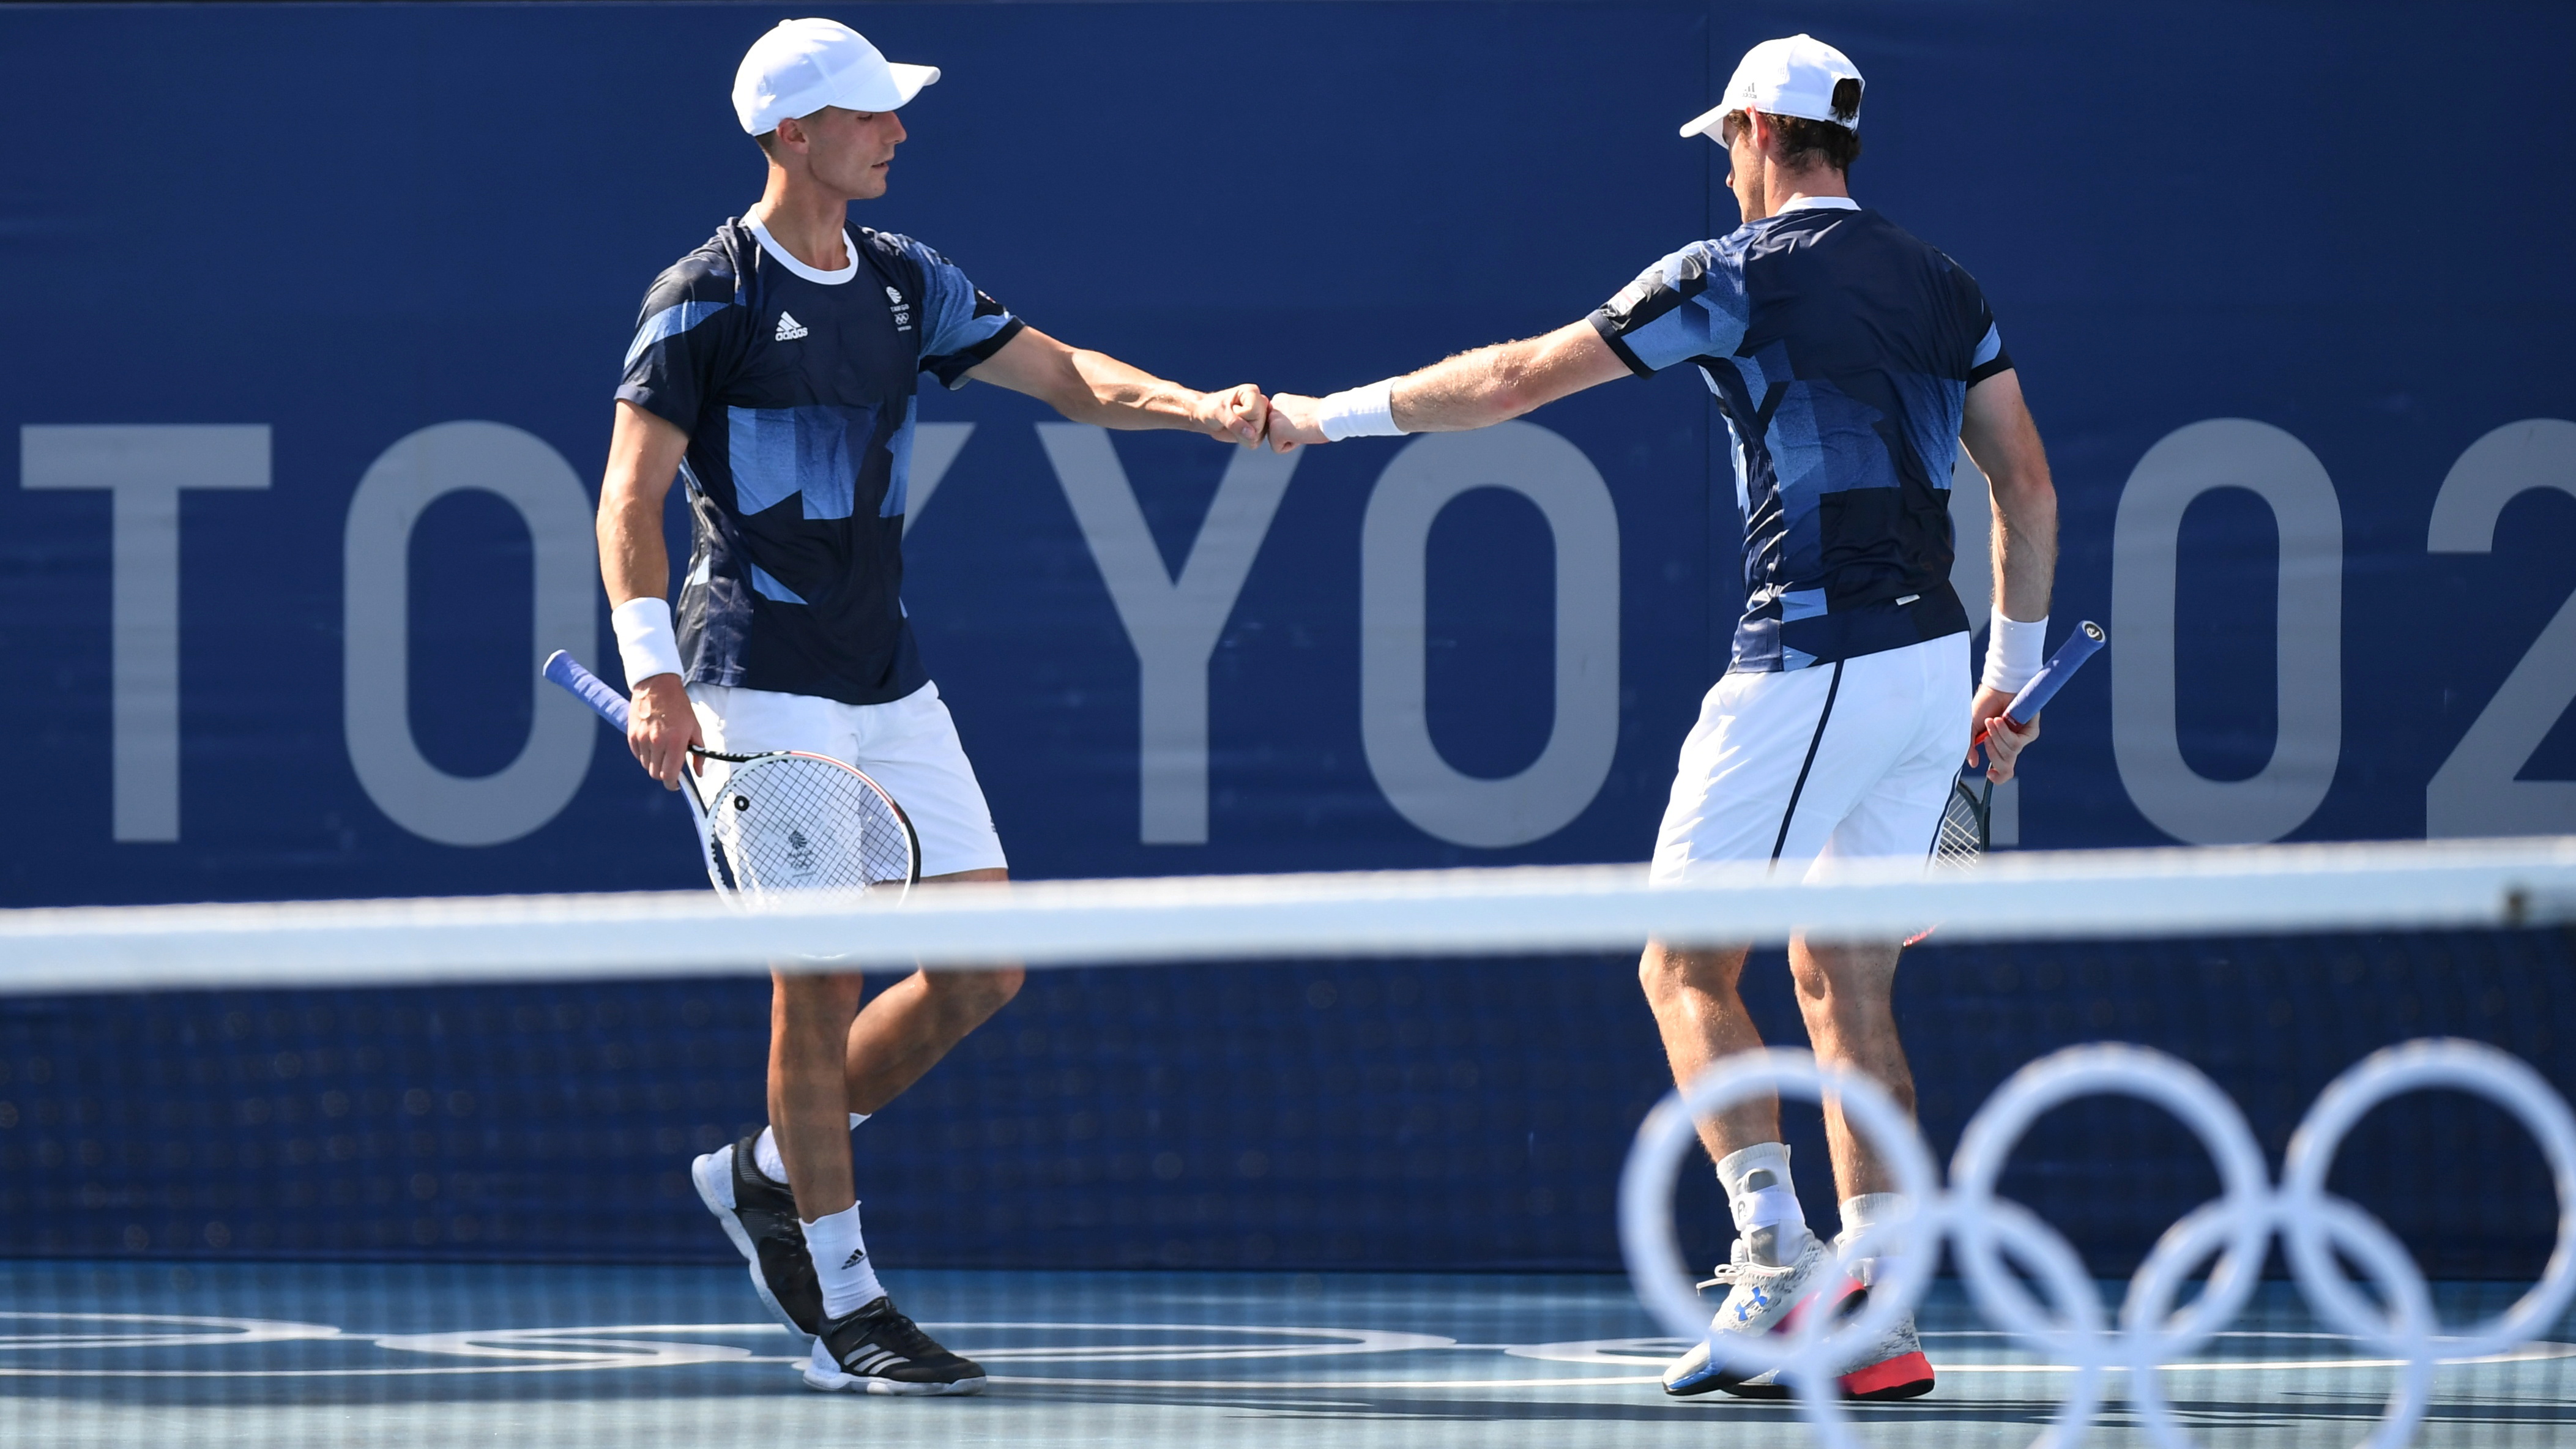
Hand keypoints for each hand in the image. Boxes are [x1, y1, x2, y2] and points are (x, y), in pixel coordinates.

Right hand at [629, 673, 702, 789]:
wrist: (657, 685)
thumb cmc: (678, 706)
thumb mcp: (695, 728)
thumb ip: (698, 753)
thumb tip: (698, 772)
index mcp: (675, 742)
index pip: (669, 775)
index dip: (673, 784)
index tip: (676, 784)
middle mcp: (657, 742)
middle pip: (656, 774)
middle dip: (664, 773)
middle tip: (671, 765)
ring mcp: (642, 739)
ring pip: (646, 765)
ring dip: (654, 763)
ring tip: (662, 750)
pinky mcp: (631, 735)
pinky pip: (637, 755)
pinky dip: (644, 755)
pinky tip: (652, 744)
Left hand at [1197, 384, 1269, 447]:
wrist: (1206, 416)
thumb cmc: (1211, 408)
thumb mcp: (1218, 413)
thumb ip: (1234, 423)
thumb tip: (1251, 434)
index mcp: (1252, 392)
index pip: (1255, 412)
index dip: (1241, 416)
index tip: (1231, 410)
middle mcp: (1261, 403)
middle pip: (1259, 425)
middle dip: (1241, 427)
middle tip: (1230, 419)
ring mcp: (1262, 417)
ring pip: (1258, 436)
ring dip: (1241, 435)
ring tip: (1233, 425)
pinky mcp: (1259, 429)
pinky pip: (1255, 442)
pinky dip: (1243, 440)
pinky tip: (1236, 431)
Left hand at [1264, 393, 1330, 452]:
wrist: (1329, 416)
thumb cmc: (1322, 415)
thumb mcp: (1300, 410)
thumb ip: (1288, 416)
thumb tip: (1284, 427)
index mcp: (1278, 400)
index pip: (1277, 423)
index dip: (1291, 427)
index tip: (1304, 420)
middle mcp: (1272, 406)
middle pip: (1274, 432)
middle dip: (1288, 433)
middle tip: (1304, 425)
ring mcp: (1272, 419)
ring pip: (1275, 440)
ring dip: (1289, 439)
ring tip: (1302, 428)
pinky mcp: (1275, 432)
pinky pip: (1277, 449)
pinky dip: (1290, 446)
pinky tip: (1300, 434)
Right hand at [1967, 684, 2039, 782]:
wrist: (1996, 688)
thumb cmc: (1984, 705)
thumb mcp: (1972, 728)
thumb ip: (1970, 747)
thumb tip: (1974, 764)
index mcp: (1999, 747)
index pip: (2003, 770)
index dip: (1998, 777)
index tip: (1988, 773)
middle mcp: (2012, 746)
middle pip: (2006, 766)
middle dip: (1992, 753)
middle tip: (1985, 738)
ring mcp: (2022, 739)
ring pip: (2010, 753)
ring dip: (1997, 738)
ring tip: (1992, 722)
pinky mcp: (2031, 731)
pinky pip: (2017, 743)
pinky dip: (2005, 733)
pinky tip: (2000, 720)